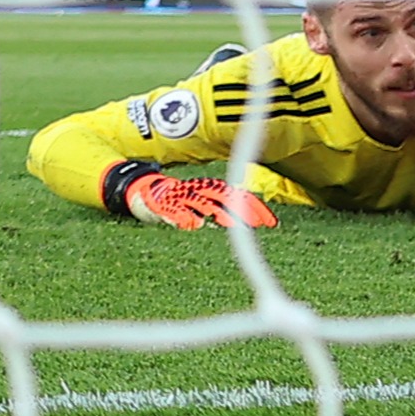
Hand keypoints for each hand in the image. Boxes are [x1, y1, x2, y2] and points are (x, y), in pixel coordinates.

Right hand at [126, 174, 276, 229]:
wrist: (143, 191)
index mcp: (210, 189)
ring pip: (201, 202)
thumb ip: (221, 211)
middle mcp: (198, 190)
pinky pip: (173, 211)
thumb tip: (244, 222)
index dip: (255, 208)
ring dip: (216, 212)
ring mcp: (180, 196)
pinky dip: (183, 218)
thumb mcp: (202, 204)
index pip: (238, 195)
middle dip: (241, 210)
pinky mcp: (162, 204)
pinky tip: (192, 226)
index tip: (271, 223)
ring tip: (228, 223)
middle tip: (254, 225)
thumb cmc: (178, 200)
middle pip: (224, 197)